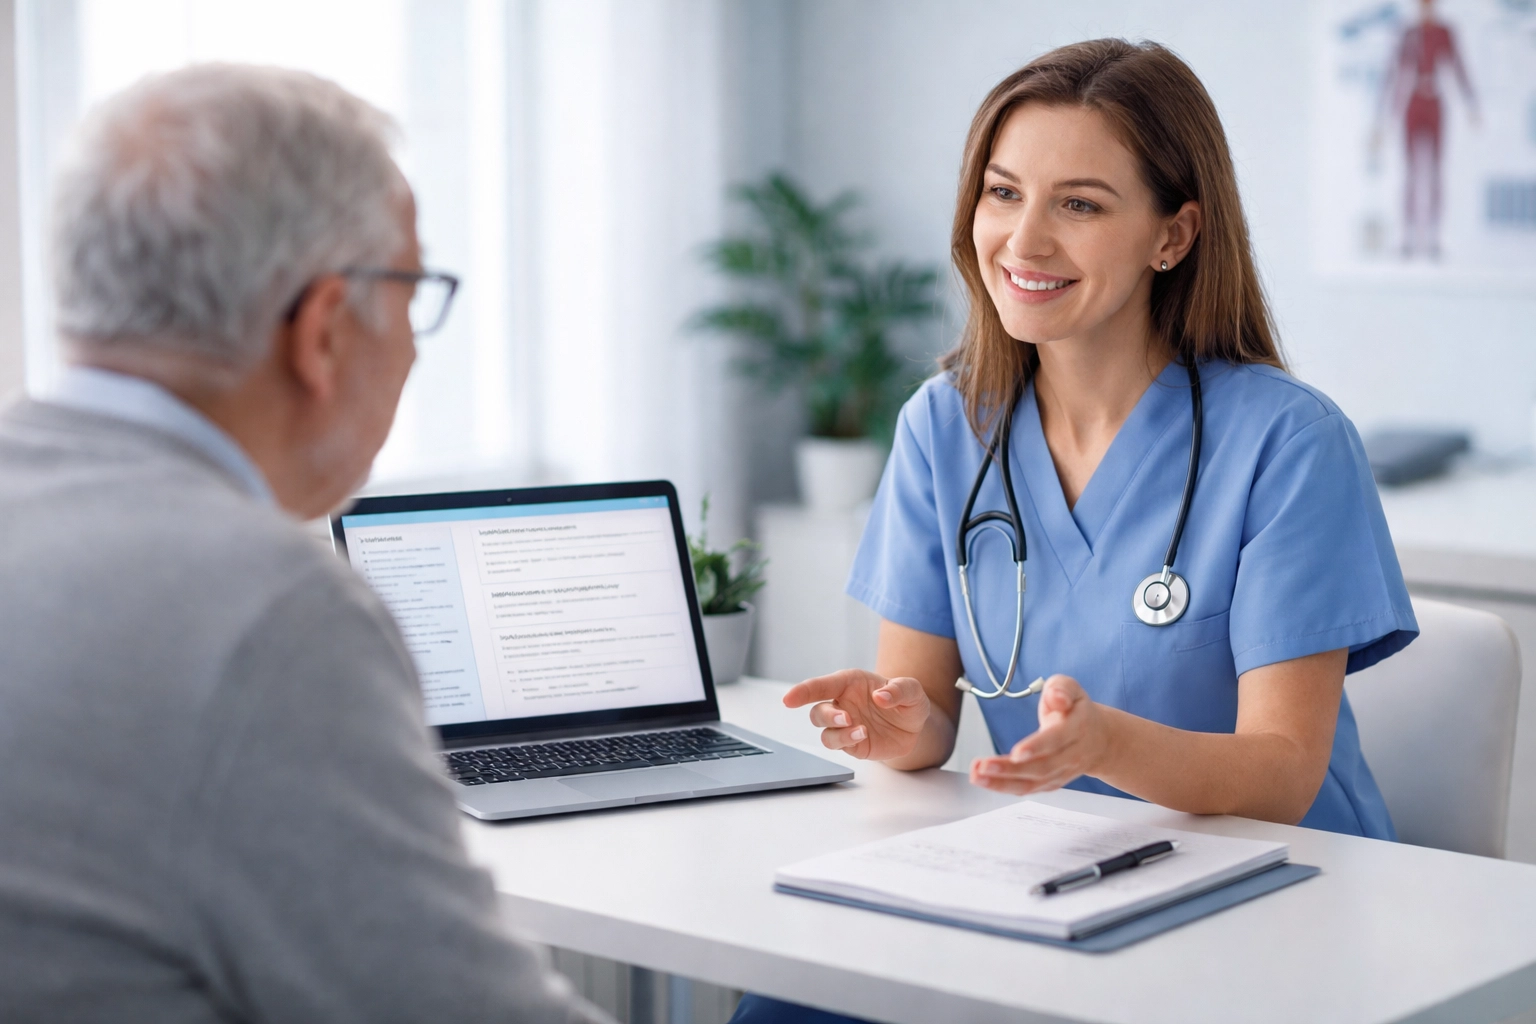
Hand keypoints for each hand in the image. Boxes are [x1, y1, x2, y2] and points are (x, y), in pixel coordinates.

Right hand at [783, 669, 929, 760]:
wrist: (914, 726)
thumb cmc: (907, 701)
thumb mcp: (913, 690)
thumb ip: (900, 690)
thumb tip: (882, 696)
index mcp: (849, 683)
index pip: (820, 686)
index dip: (802, 691)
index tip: (789, 699)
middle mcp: (842, 703)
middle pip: (817, 711)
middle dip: (826, 715)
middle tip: (845, 718)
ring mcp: (844, 725)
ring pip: (823, 731)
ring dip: (836, 732)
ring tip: (860, 730)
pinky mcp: (851, 744)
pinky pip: (839, 744)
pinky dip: (846, 741)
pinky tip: (862, 735)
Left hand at [969, 675, 1107, 794]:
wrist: (1099, 740)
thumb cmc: (1077, 710)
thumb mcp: (1071, 688)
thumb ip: (1061, 688)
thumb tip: (1056, 698)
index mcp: (1076, 728)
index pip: (1057, 739)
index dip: (1037, 746)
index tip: (1017, 752)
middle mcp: (1071, 755)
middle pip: (1042, 767)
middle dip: (1010, 769)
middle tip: (984, 766)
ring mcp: (1062, 772)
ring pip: (1033, 782)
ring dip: (1002, 782)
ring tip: (977, 775)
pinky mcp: (1051, 782)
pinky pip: (1028, 788)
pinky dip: (1005, 787)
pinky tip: (985, 780)